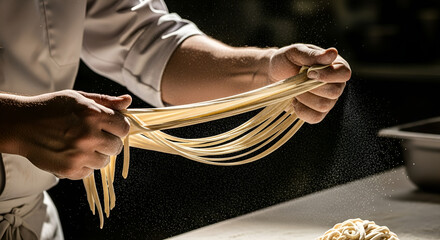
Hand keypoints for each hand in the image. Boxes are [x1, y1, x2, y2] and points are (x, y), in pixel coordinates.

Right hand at [4, 90, 130, 179]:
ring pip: (104, 161)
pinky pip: (89, 172)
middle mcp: (89, 135)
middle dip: (109, 142)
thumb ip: (105, 102)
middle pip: (117, 146)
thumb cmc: (51, 108)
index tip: (110, 127)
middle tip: (94, 136)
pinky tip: (72, 154)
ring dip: (97, 155)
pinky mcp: (70, 170)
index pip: (124, 127)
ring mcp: (79, 155)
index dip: (118, 127)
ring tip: (81, 145)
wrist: (20, 125)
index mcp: (93, 115)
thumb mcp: (78, 98)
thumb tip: (127, 102)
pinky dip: (83, 165)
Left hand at [268, 44, 350, 122]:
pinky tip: (295, 100)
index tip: (309, 72)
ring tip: (295, 89)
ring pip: (323, 106)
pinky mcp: (318, 113)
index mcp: (336, 66)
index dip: (328, 75)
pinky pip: (315, 117)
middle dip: (311, 87)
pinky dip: (301, 110)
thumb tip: (333, 53)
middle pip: (334, 92)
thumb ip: (313, 54)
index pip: (344, 73)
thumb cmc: (286, 61)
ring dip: (304, 97)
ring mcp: (329, 100)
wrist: (273, 75)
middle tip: (298, 80)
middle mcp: (337, 84)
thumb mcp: (296, 52)